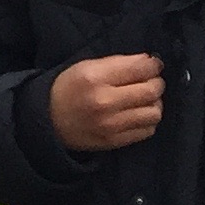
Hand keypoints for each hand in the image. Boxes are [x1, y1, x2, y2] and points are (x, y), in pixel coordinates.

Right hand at [48, 53, 165, 152]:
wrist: (48, 120)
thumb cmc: (68, 88)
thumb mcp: (85, 67)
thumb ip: (116, 63)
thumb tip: (148, 63)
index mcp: (95, 77)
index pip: (138, 68)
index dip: (153, 65)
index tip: (154, 64)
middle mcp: (105, 101)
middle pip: (150, 91)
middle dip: (157, 83)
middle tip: (152, 81)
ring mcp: (111, 124)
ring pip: (153, 113)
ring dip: (154, 103)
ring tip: (145, 99)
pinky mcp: (115, 141)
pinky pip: (147, 130)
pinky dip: (148, 120)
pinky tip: (138, 114)